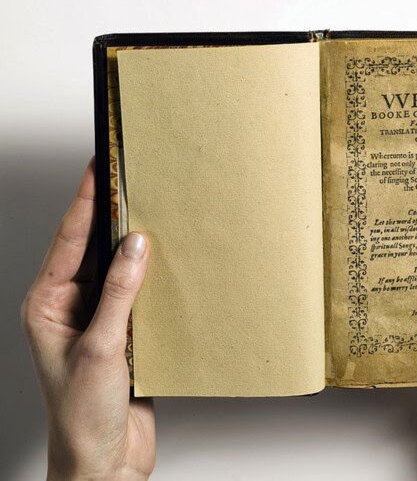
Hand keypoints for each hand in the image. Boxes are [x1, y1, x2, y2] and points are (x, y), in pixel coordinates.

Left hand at [22, 158, 154, 479]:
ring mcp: (98, 317)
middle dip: (110, 213)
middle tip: (130, 176)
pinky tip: (167, 259)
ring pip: (118, 268)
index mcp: (48, 304)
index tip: (98, 165)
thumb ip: (119, 293)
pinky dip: (152, 274)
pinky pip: (138, 291)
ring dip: (134, 243)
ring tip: (152, 209)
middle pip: (92, 248)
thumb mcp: (100, 347)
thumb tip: (136, 244)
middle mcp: (71, 306)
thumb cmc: (82, 414)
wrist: (105, 459)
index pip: (69, 240)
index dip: (85, 200)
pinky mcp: (124, 330)